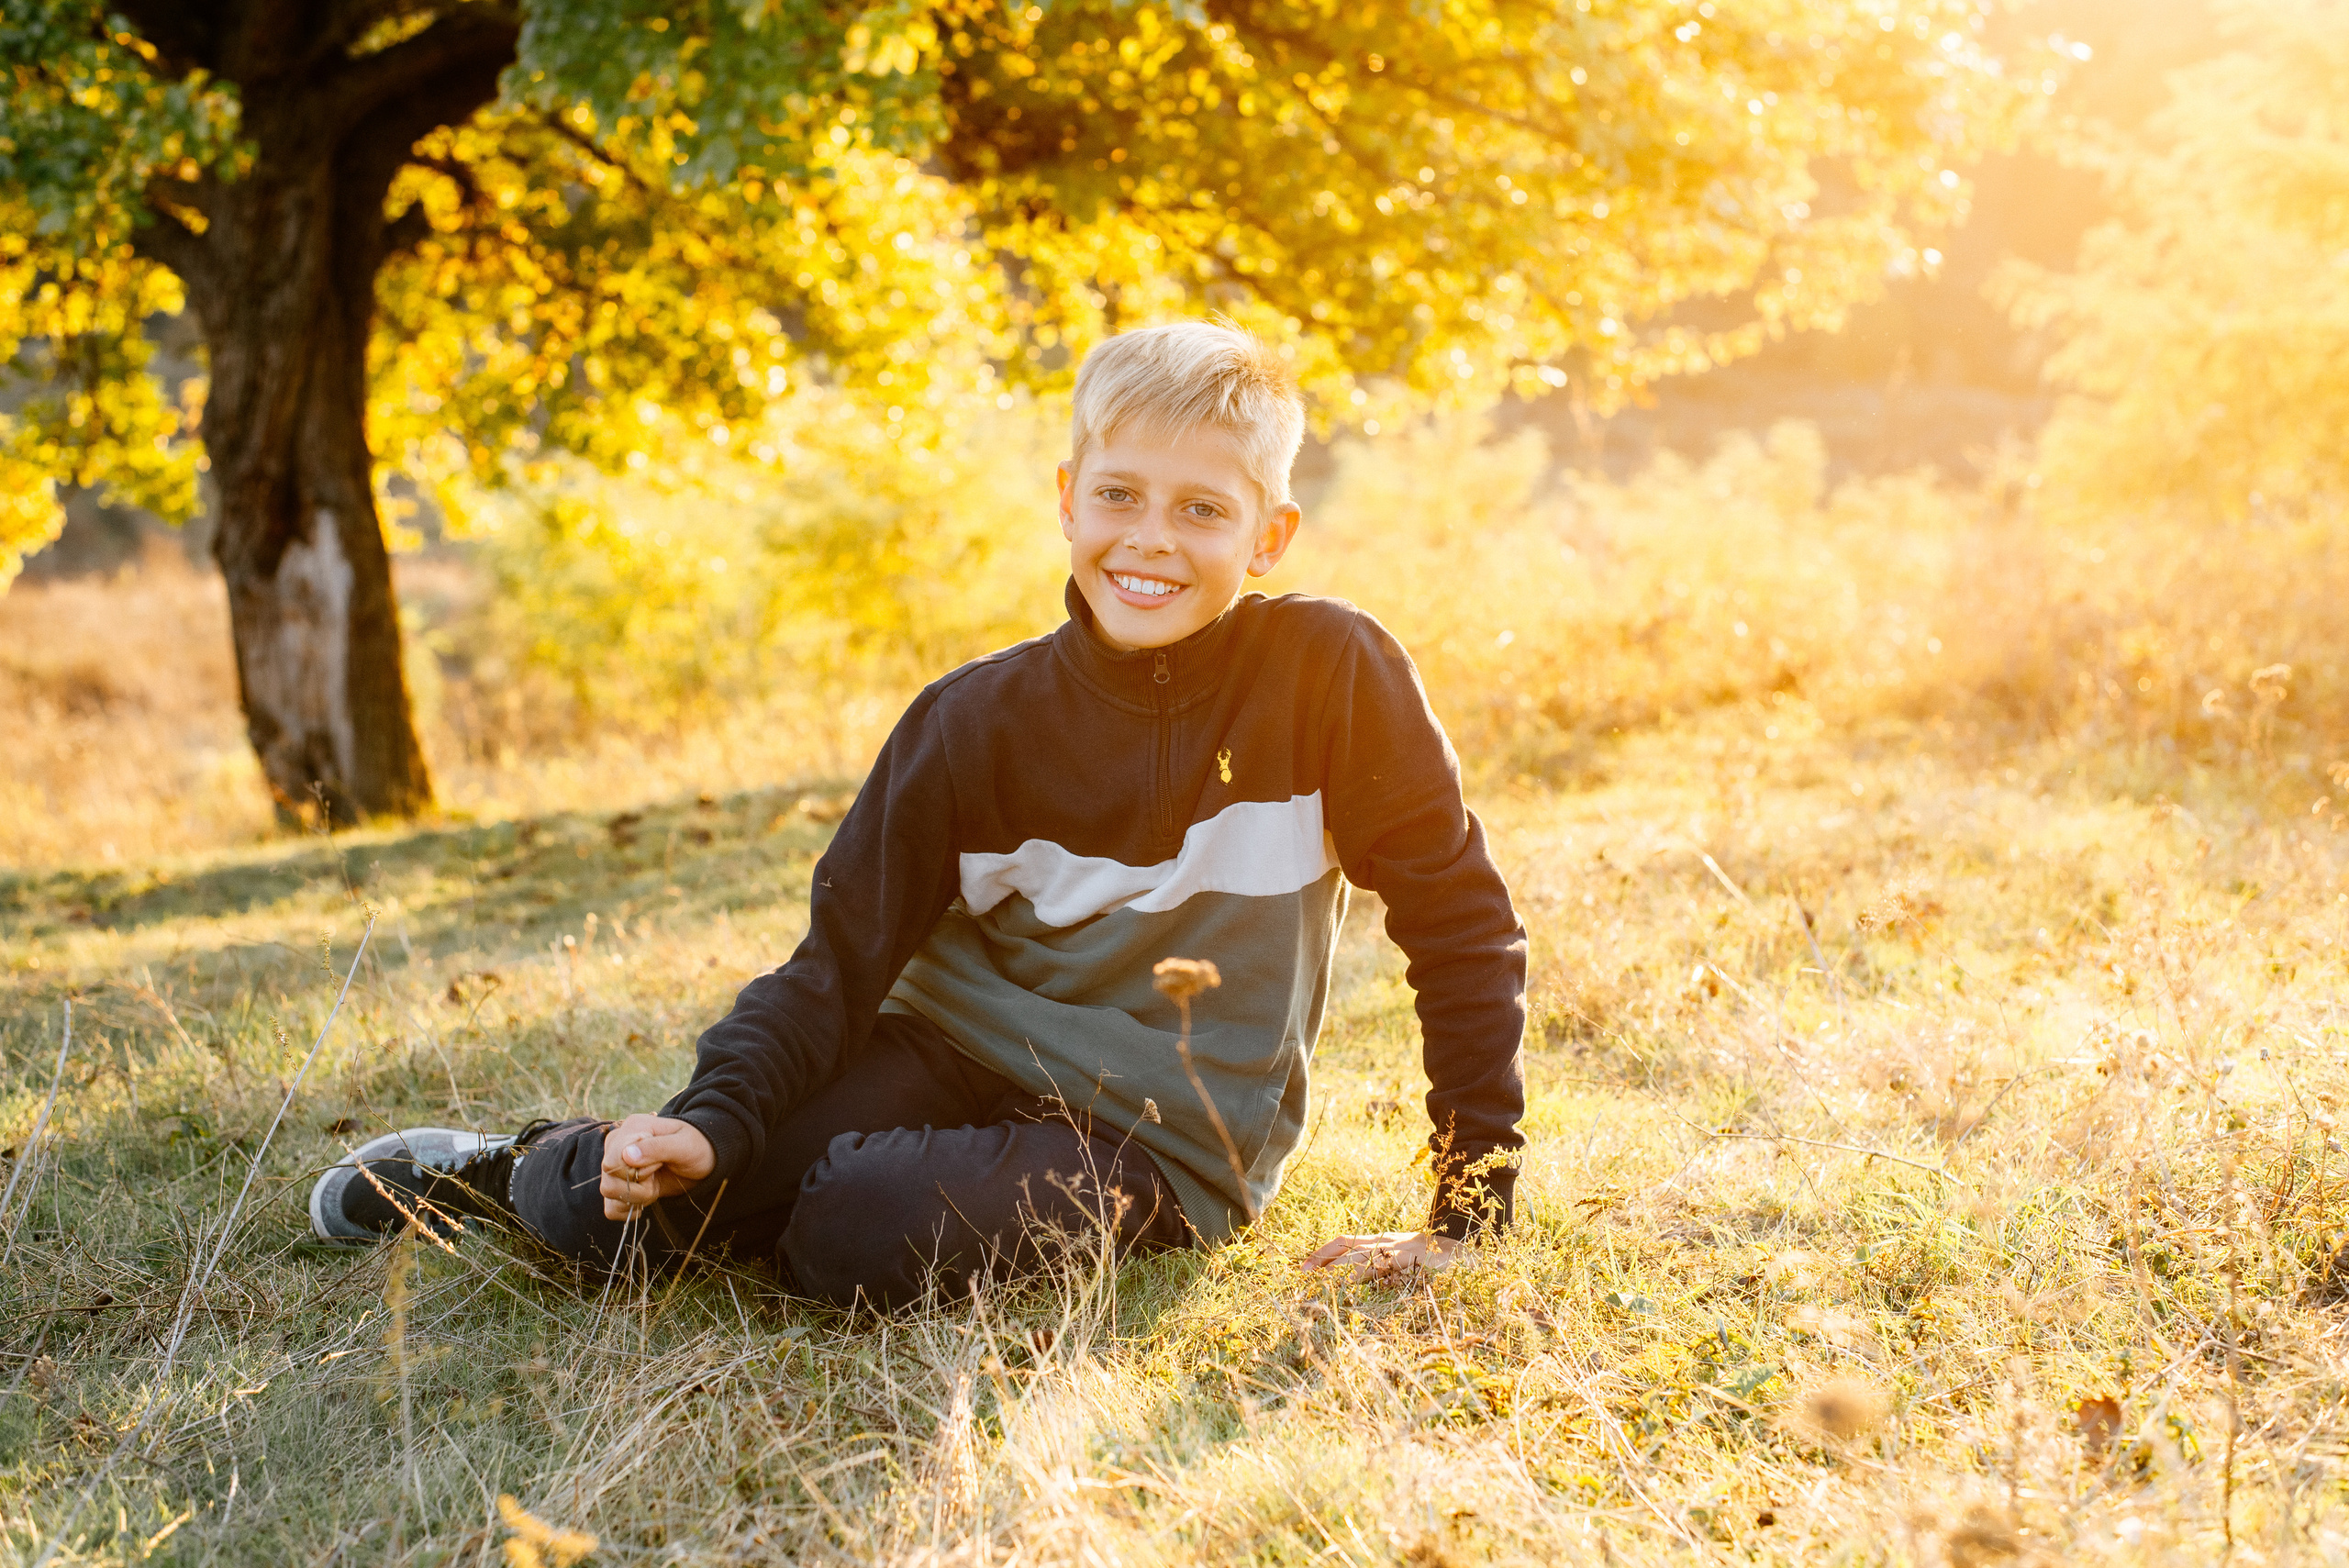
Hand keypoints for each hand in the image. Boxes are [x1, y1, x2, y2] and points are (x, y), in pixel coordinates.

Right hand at [599, 1114, 714, 1220]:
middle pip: (608, 1178)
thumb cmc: (697, 1147)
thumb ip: (657, 1148)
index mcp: (633, 1128)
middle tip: (658, 1176)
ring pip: (608, 1192)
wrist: (704, 1159)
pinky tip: (645, 1201)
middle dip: (638, 1186)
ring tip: (654, 1187)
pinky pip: (610, 1206)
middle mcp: (619, 1145)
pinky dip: (627, 1210)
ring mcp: (617, 1165)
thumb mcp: (684, 1145)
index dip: (636, 1172)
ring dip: (634, 1197)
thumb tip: (627, 1155)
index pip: (612, 1160)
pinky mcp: (621, 1184)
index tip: (659, 1165)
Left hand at [1301, 1230, 1463, 1282]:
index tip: (1304, 1266)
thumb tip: (1351, 1283)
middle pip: (1344, 1243)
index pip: (1343, 1242)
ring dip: (1337, 1266)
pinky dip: (1364, 1272)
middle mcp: (1380, 1241)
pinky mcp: (1404, 1257)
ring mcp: (1391, 1248)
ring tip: (1320, 1278)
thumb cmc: (1424, 1257)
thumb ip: (1375, 1269)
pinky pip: (1380, 1263)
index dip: (1322, 1252)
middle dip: (1321, 1257)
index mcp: (1376, 1241)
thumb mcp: (1395, 1261)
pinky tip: (1353, 1281)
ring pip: (1357, 1253)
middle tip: (1303, 1272)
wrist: (1454, 1246)